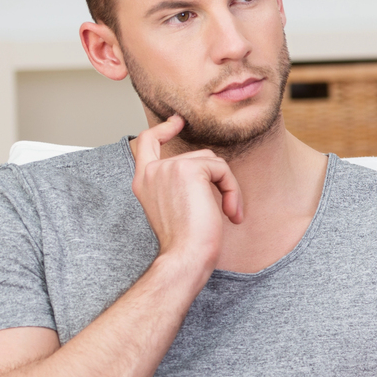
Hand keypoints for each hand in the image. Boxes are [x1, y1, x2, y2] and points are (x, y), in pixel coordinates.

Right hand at [132, 115, 243, 277]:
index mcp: (144, 181)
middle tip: (226, 209)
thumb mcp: (176, 207)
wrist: (185, 255)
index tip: (178, 121)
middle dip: (217, 180)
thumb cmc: (185, 241)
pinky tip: (230, 213)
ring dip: (227, 188)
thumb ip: (178, 184)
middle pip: (197, 157)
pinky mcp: (188, 169)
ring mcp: (168, 168)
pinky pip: (222, 169)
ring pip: (212, 162)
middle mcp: (152, 172)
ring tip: (227, 213)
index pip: (147, 143)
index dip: (163, 129)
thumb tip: (204, 167)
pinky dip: (232, 191)